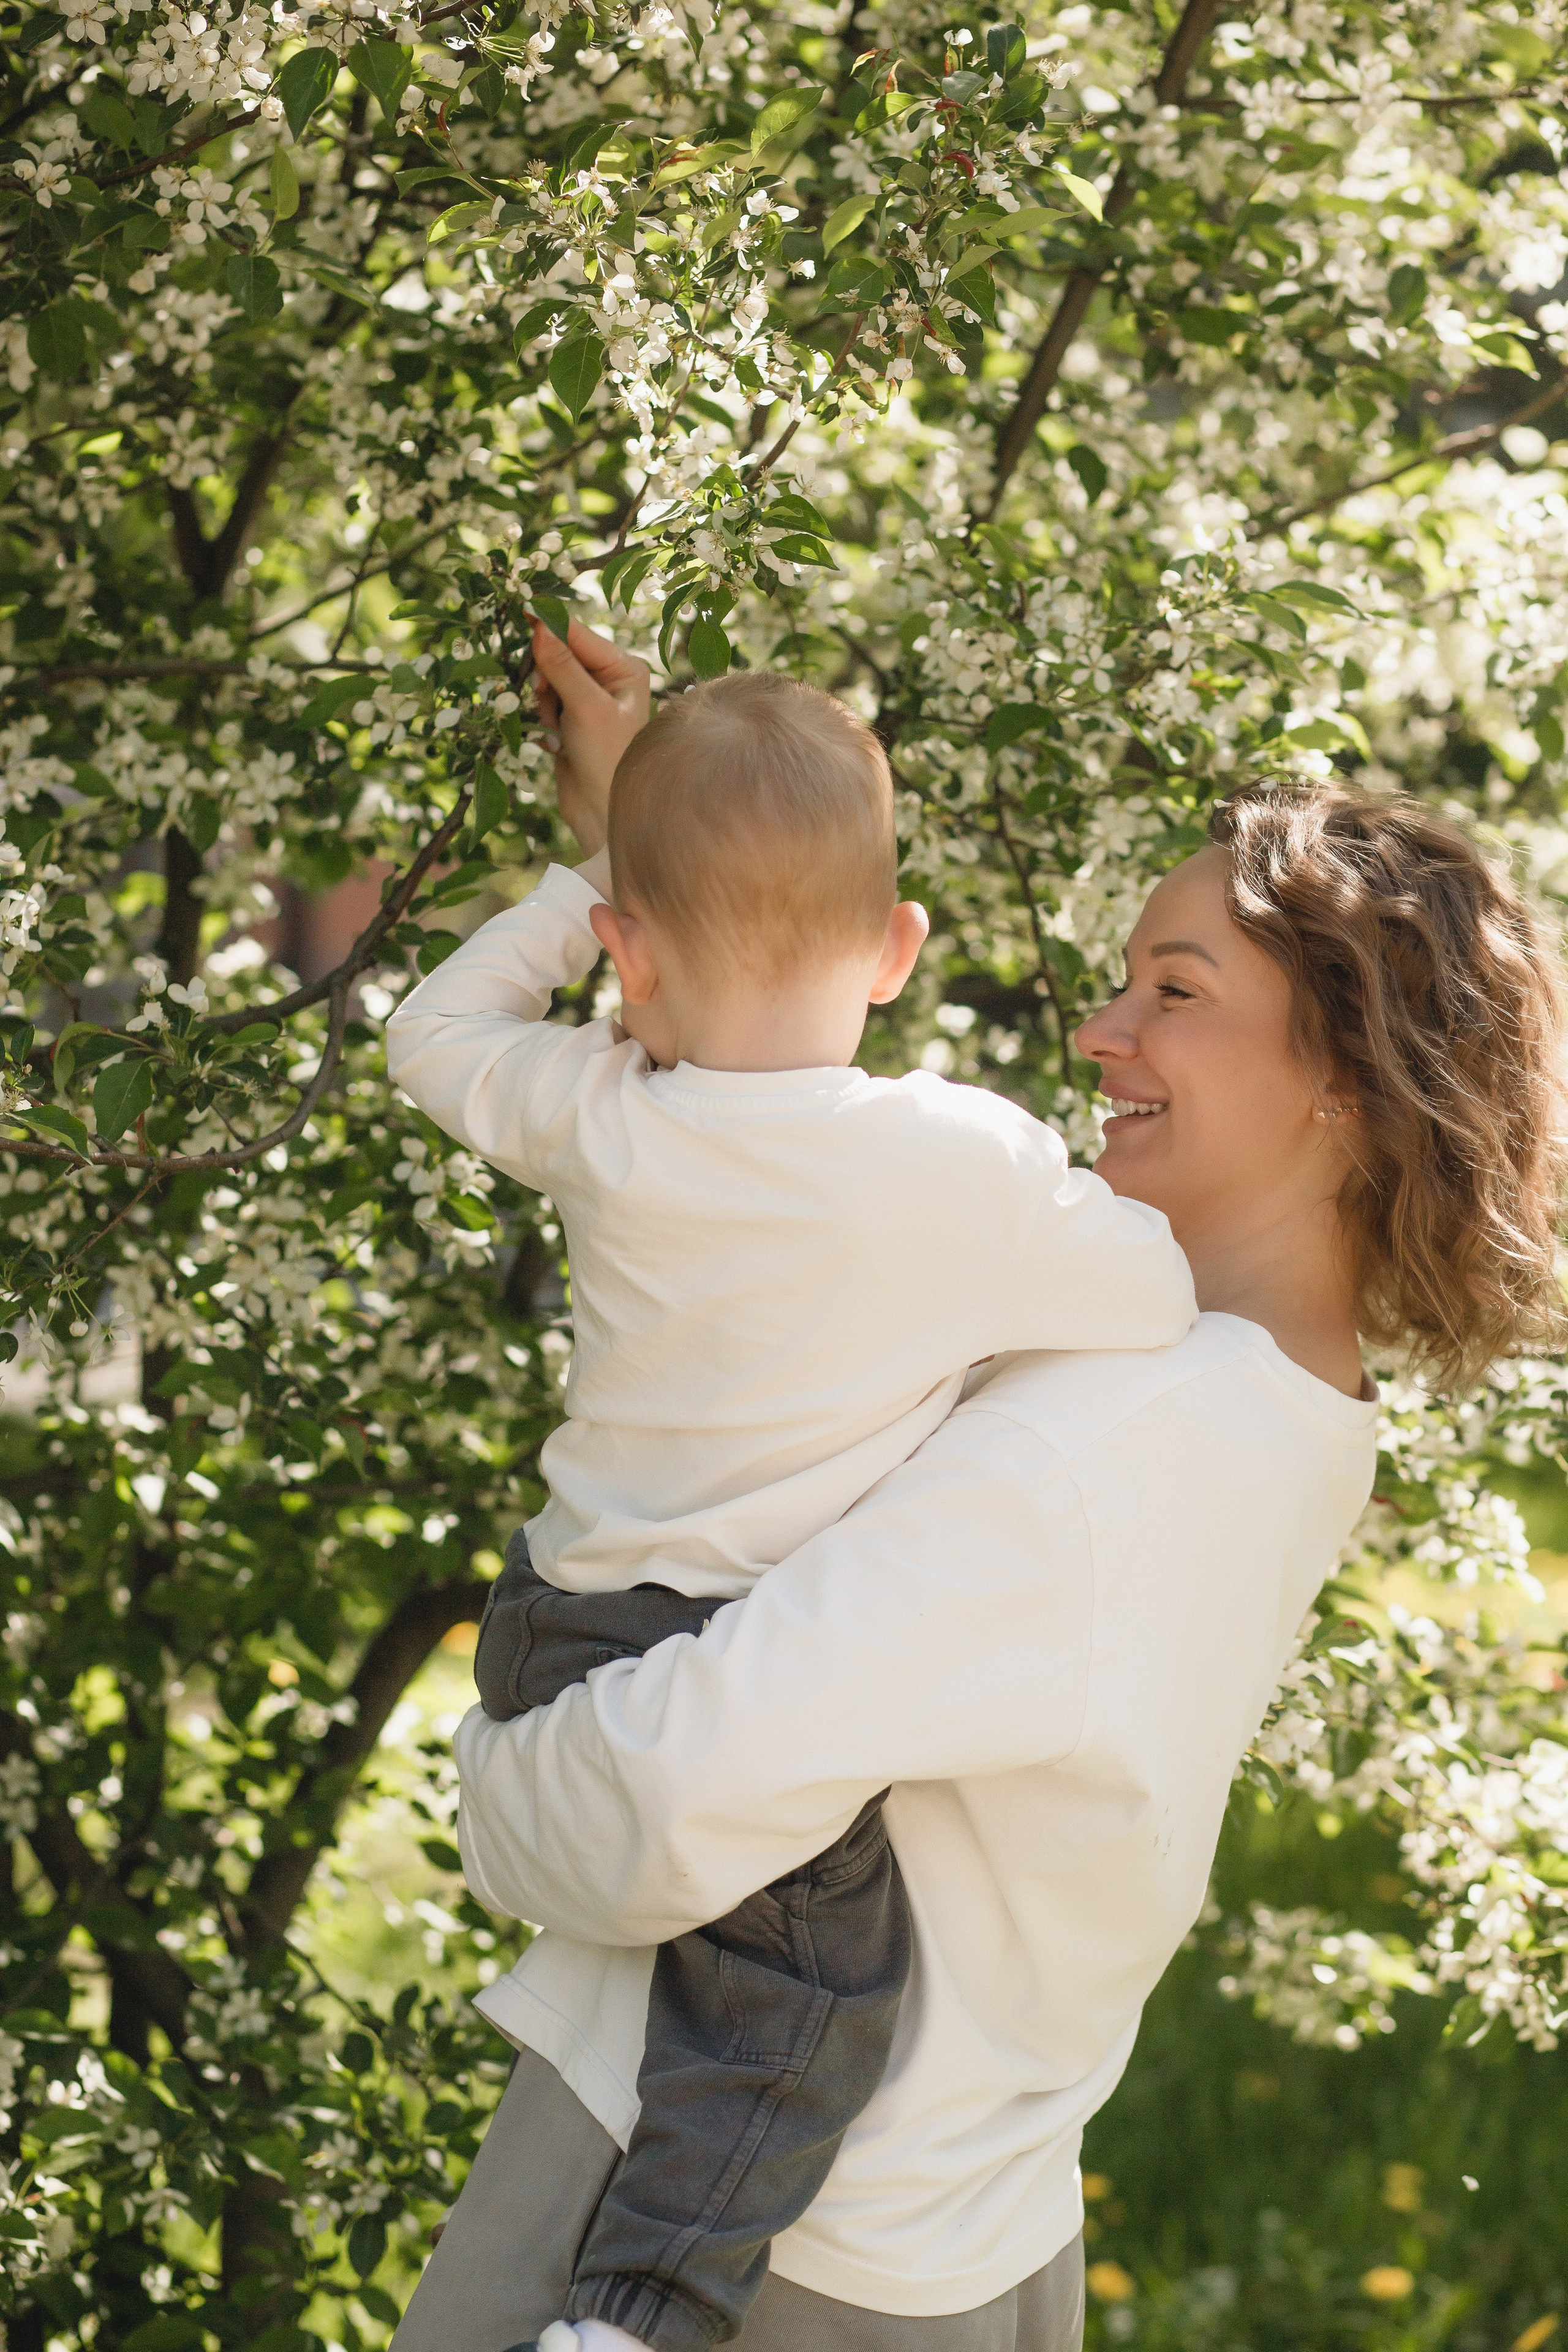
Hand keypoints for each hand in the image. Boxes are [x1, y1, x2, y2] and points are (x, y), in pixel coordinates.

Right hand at [531, 616, 650, 856]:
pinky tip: (554, 741)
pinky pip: (544, 701)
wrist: (601, 811)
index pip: (580, 634)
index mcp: (625, 668)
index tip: (521, 608)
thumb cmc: (607, 758)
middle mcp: (610, 678)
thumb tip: (539, 627)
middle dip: (546, 674)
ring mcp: (590, 698)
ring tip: (555, 728)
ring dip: (543, 700)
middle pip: (560, 652)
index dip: (550, 623)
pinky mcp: (571, 718)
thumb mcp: (586, 708)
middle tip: (543, 696)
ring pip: (547, 678)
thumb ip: (562, 667)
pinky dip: (542, 716)